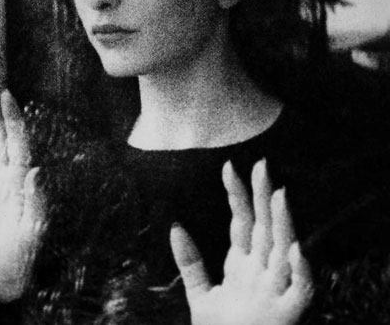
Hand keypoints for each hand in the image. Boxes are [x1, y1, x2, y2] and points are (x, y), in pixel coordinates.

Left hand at [170, 160, 312, 324]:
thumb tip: (175, 225)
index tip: (228, 168)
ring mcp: (275, 291)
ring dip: (282, 225)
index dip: (236, 195)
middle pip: (264, 228)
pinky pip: (300, 291)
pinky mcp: (288, 315)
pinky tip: (295, 250)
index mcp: (242, 265)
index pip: (241, 222)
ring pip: (283, 252)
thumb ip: (190, 261)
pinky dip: (300, 272)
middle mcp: (261, 272)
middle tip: (260, 165)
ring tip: (277, 195)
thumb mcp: (200, 293)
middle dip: (262, 197)